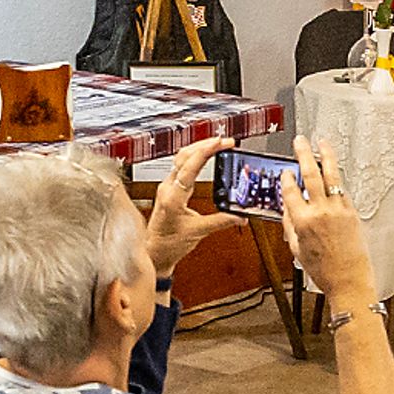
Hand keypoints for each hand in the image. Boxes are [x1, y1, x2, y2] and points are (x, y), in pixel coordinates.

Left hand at [140, 136, 246, 277]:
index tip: (221, 142)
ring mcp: (166, 187)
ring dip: (199, 148)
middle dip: (205, 144)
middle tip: (226, 140)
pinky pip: (180, 167)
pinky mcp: (168, 189)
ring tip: (218, 143)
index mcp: (173, 197)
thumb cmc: (167, 244)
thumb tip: (240, 216)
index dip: (206, 151)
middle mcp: (167, 188)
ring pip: (181, 158)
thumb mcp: (198, 232)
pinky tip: (204, 156)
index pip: (190, 166)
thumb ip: (221, 222)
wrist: (153, 253)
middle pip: (185, 155)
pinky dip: (194, 157)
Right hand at [275, 137, 373, 306]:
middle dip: (304, 154)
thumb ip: (290, 226)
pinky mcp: (352, 212)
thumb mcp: (297, 249)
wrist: (349, 281)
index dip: (287, 179)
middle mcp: (321, 212)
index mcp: (303, 222)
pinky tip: (333, 172)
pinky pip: (341, 191)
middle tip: (300, 141)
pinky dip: (336, 179)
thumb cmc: (323, 271)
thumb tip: (287, 208)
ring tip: (322, 143)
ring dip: (325, 157)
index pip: (291, 191)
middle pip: (310, 175)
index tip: (285, 172)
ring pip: (331, 176)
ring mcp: (338, 210)